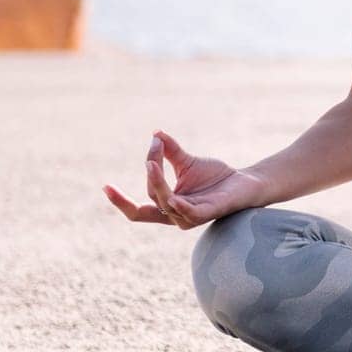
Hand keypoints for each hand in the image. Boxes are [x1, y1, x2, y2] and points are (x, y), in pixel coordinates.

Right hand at [102, 129, 267, 228]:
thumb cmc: (215, 177)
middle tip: (150, 155)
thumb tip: (155, 134)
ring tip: (153, 163)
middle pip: (152, 198)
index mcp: (167, 205)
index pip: (138, 208)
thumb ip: (169, 152)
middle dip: (149, 174)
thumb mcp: (188, 162)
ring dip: (158, 184)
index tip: (105, 186)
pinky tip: (172, 198)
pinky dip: (179, 206)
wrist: (245, 183)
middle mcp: (175, 215)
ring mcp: (190, 217)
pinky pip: (189, 214)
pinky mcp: (208, 214)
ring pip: (166, 204)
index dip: (120, 201)